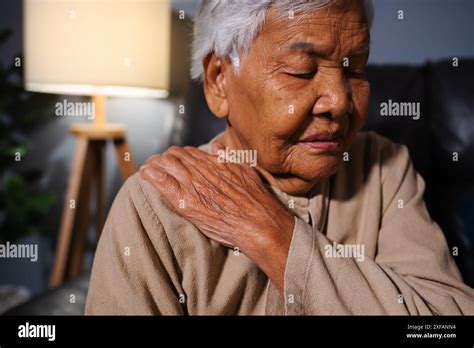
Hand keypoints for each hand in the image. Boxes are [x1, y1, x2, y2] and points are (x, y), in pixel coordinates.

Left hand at [139, 143, 294, 292]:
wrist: (257, 221)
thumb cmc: (256, 199)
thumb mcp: (246, 170)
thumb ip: (228, 158)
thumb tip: (217, 147)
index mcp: (215, 163)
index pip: (189, 153)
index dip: (179, 154)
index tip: (174, 158)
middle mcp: (202, 171)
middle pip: (175, 157)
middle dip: (164, 158)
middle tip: (157, 163)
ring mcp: (194, 186)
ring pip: (167, 167)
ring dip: (155, 164)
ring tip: (147, 167)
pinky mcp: (188, 203)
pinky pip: (165, 184)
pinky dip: (153, 177)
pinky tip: (144, 173)